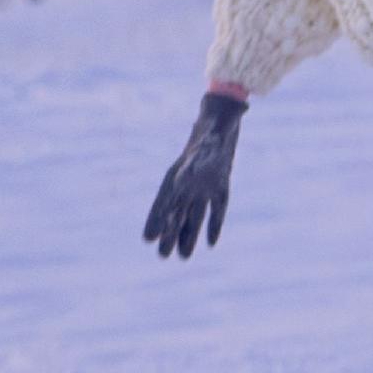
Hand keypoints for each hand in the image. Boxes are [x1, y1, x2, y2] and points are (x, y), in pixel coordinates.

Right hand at [142, 91, 245, 259]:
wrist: (224, 115)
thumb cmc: (213, 128)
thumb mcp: (206, 144)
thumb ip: (198, 161)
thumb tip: (185, 180)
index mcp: (179, 173)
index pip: (164, 201)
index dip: (156, 219)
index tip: (148, 238)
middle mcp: (189, 181)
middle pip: (177, 212)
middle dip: (170, 234)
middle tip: (163, 256)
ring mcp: (204, 184)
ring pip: (194, 214)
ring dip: (189, 235)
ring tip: (183, 258)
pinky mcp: (220, 184)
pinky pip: (216, 208)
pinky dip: (214, 224)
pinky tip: (210, 243)